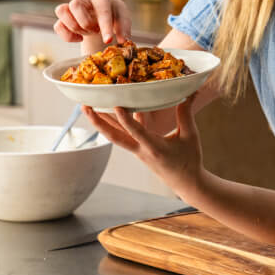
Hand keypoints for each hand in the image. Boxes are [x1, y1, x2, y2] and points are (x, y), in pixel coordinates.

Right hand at [53, 0, 131, 45]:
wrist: (104, 13)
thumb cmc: (114, 14)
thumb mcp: (123, 19)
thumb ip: (124, 29)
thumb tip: (123, 41)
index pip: (101, 10)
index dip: (105, 26)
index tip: (108, 40)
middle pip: (75, 6)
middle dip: (86, 24)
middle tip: (96, 30)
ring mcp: (71, 6)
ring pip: (62, 12)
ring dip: (75, 28)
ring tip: (89, 32)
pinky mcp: (64, 17)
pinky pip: (58, 26)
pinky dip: (67, 36)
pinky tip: (79, 38)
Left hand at [83, 95, 203, 199]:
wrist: (185, 182)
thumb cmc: (189, 160)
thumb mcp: (190, 135)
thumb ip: (186, 113)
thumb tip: (188, 92)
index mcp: (154, 148)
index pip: (136, 132)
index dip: (126, 119)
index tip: (116, 105)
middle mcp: (141, 150)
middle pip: (114, 137)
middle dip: (98, 122)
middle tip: (85, 107)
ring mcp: (138, 151)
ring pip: (116, 136)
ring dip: (102, 123)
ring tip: (89, 108)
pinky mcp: (139, 150)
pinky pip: (125, 135)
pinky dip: (120, 122)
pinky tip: (119, 109)